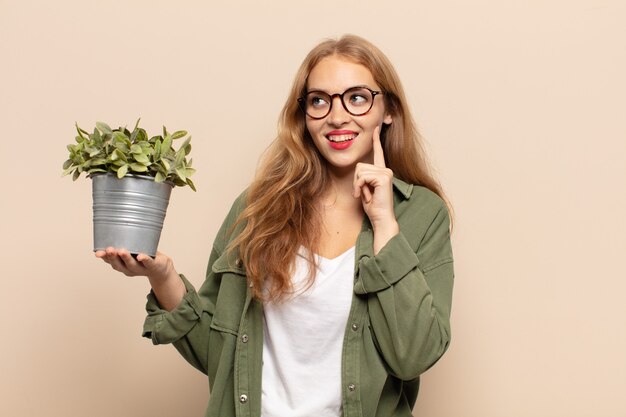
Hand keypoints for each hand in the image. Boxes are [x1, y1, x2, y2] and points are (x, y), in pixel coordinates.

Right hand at [95, 247, 174, 283]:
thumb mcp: (132, 248)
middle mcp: (129, 268)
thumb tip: (114, 221)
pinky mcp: (153, 266)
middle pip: (119, 265)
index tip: (97, 253)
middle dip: (113, 257)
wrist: (161, 268)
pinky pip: (148, 263)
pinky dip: (144, 259)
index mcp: (122, 264)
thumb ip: (123, 240)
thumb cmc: (143, 255)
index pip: (111, 261)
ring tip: (121, 251)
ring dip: (126, 258)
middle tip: (108, 249)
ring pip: (132, 265)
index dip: (104, 257)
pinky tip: (141, 256)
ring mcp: (141, 268)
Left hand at [352, 126, 398, 252]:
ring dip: (358, 185)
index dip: (376, 140)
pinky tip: (365, 196)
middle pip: (359, 165)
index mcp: (382, 172)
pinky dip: (359, 187)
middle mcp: (385, 170)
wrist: (381, 218)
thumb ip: (362, 178)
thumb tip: (359, 169)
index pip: (378, 153)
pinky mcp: (384, 177)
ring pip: (360, 171)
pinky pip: (362, 177)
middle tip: (363, 193)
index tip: (376, 128)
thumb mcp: (365, 189)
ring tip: (366, 195)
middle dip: (356, 181)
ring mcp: (386, 172)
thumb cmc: (373, 207)